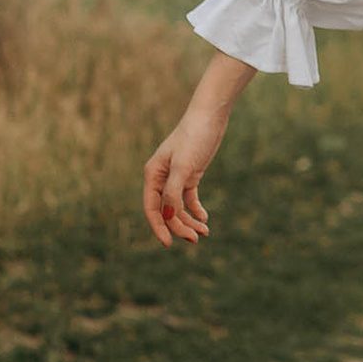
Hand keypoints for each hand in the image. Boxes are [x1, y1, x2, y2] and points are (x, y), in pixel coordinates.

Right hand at [143, 105, 226, 245]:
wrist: (210, 117)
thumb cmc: (194, 138)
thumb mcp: (184, 166)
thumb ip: (174, 192)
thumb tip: (169, 216)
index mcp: (153, 175)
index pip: (152, 208)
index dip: (159, 227)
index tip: (169, 244)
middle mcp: (161, 178)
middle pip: (167, 210)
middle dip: (180, 226)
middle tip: (197, 239)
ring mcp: (176, 177)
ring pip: (179, 206)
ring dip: (190, 221)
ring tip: (205, 231)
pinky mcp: (190, 174)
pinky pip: (189, 198)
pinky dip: (196, 209)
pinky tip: (204, 218)